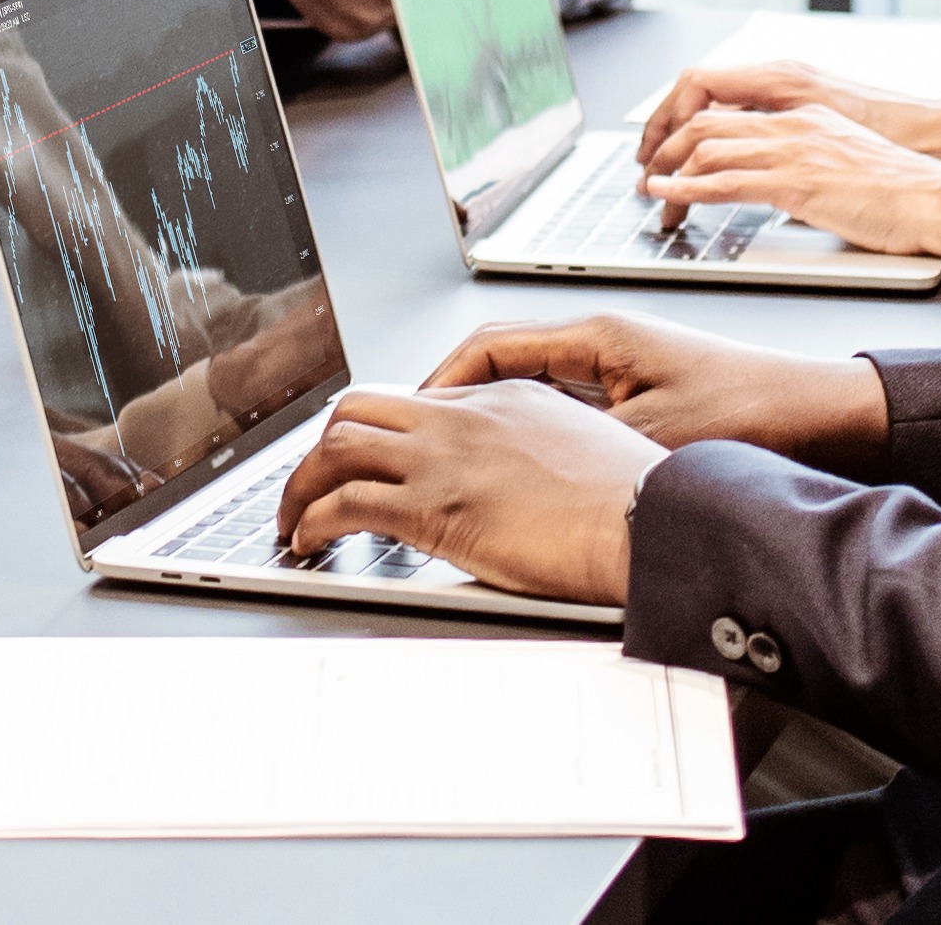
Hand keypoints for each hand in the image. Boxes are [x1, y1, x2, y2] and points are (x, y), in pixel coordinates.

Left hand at [274, 382, 664, 602]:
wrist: (647, 521)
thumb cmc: (635, 502)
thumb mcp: (586, 453)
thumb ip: (542, 456)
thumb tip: (531, 487)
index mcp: (505, 398)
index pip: (418, 399)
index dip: (379, 431)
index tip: (364, 460)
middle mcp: (464, 417)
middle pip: (360, 407)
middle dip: (321, 446)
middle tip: (309, 483)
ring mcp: (444, 459)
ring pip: (339, 446)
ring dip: (302, 485)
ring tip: (293, 518)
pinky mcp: (433, 507)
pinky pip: (346, 503)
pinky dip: (314, 521)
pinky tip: (311, 541)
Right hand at [412, 312, 891, 467]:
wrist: (822, 416)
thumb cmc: (753, 413)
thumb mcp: (651, 438)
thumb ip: (575, 446)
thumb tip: (511, 467)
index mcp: (597, 336)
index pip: (490, 346)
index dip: (441, 381)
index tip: (410, 415)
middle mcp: (602, 342)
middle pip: (502, 361)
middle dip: (455, 399)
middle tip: (420, 441)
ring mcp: (619, 367)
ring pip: (531, 386)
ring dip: (493, 417)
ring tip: (459, 458)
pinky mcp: (638, 394)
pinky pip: (563, 407)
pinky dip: (533, 432)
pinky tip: (524, 469)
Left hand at [638, 105, 940, 258]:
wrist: (938, 199)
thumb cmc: (901, 191)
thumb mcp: (844, 162)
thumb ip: (806, 164)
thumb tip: (777, 187)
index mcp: (805, 115)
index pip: (728, 110)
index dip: (687, 129)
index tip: (667, 153)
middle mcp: (794, 124)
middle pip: (705, 123)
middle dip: (665, 149)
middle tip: (647, 175)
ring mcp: (795, 150)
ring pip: (708, 149)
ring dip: (669, 174)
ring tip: (649, 194)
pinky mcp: (797, 183)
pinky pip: (727, 182)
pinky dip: (688, 191)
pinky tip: (669, 199)